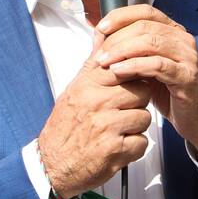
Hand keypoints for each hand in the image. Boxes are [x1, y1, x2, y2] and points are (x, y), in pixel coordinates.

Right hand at [37, 54, 152, 198]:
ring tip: (116, 131)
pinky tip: (117, 147)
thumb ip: (94, 63)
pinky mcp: (115, 150)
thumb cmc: (65, 127)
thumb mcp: (75, 89)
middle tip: (120, 113)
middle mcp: (97, 103)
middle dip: (136, 104)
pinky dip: (134, 148)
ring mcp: (106, 127)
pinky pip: (142, 142)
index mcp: (88, 85)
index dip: (133, 79)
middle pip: (142, 92)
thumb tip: (102, 33)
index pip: (127, 68)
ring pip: (145, 117)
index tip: (128, 87)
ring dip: (135, 127)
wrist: (52, 165)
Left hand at [94, 6, 197, 165]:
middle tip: (99, 54)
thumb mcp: (145, 67)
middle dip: (117, 38)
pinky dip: (134, 66)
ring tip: (104, 63)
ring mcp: (188, 56)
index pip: (146, 11)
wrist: (196, 119)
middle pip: (145, 26)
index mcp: (173, 32)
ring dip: (122, 51)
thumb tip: (99, 36)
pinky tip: (118, 72)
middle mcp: (183, 39)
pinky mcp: (187, 76)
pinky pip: (157, 65)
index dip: (121, 16)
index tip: (100, 28)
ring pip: (151, 42)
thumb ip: (128, 51)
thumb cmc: (170, 93)